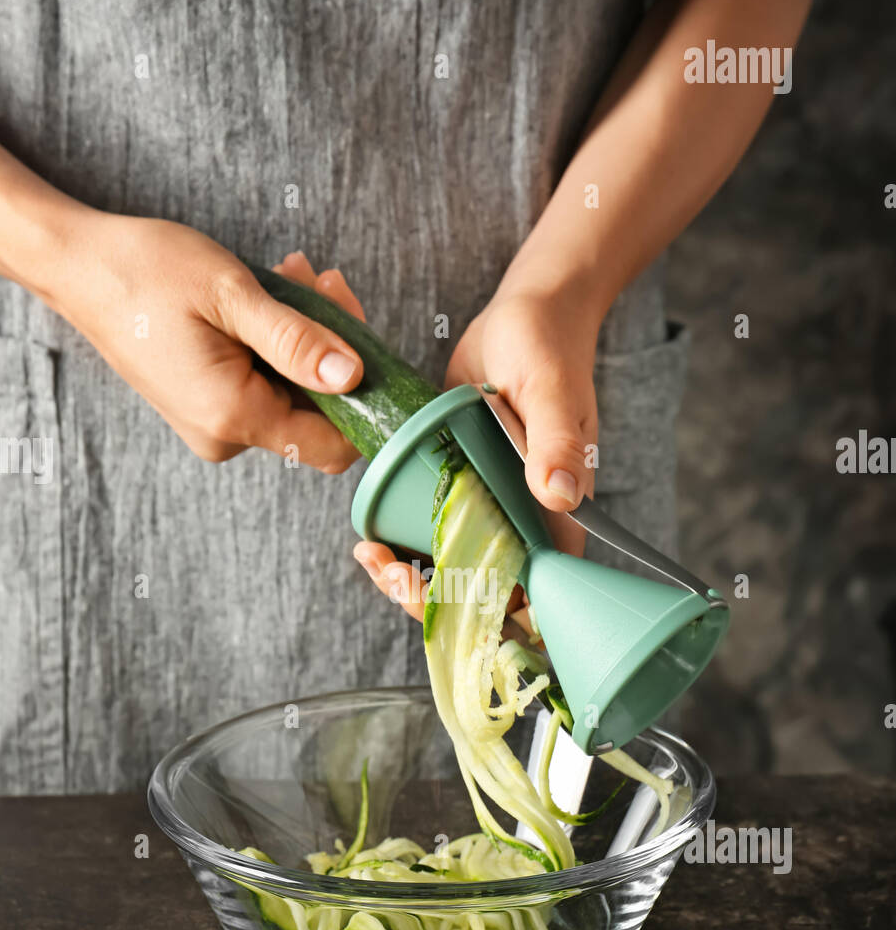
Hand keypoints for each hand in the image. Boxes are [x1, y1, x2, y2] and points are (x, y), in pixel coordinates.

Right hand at [56, 216, 365, 469]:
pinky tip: (272, 295)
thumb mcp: (231, 296)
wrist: (78, 266)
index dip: (363, 396)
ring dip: (307, 335)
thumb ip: (296, 341)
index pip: (334, 445)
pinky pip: (264, 384)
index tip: (360, 332)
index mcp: (234, 416)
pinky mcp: (207, 405)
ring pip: (293, 392)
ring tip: (295, 275)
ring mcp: (214, 424)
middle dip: (333, 348)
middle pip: (317, 413)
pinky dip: (278, 342)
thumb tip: (353, 376)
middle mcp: (225, 435)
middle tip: (324, 282)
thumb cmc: (146, 272)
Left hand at [355, 278, 599, 620]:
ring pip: (453, 574)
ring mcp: (491, 511)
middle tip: (389, 570)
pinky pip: (433, 535)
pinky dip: (402, 547)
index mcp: (558, 518)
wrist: (526, 313)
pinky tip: (369, 538)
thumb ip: (555, 443)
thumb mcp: (550, 391)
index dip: (489, 616)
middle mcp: (527, 525)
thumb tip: (560, 495)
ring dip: (410, 580)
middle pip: (484, 599)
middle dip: (432, 601)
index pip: (534, 599)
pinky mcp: (460, 489)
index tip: (440, 590)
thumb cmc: (549, 347)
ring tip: (371, 555)